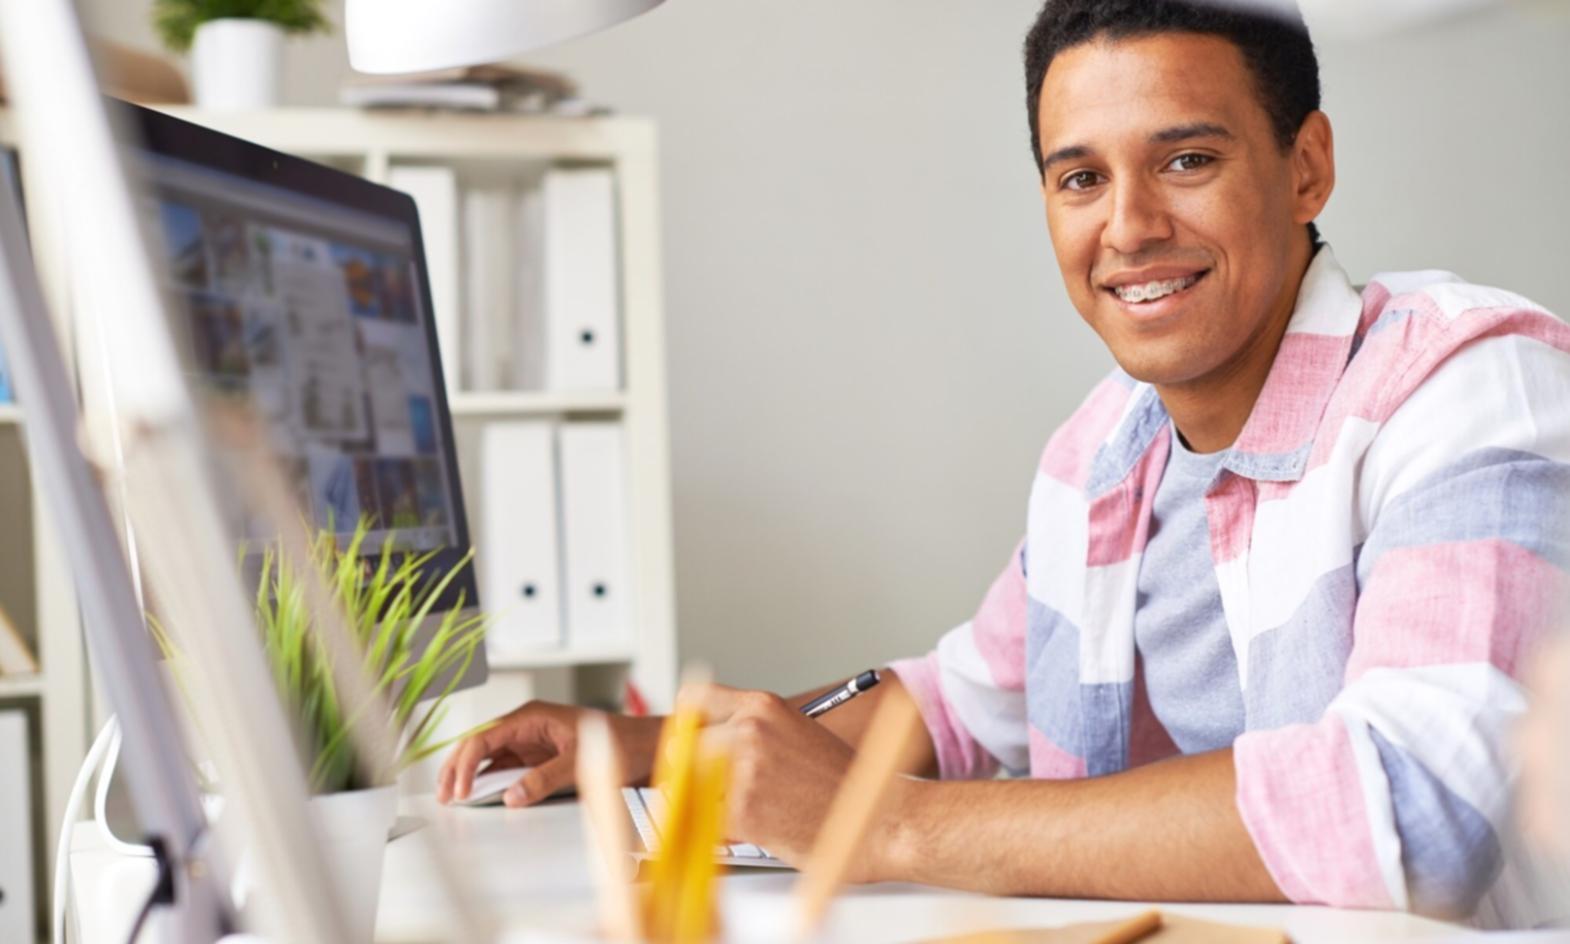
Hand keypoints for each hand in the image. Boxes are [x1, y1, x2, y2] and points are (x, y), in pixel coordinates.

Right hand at [436, 700, 658, 807]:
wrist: (645, 746)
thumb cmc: (620, 743)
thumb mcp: (581, 762)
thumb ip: (545, 778)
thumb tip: (512, 795)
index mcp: (532, 717)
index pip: (485, 736)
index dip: (465, 763)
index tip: (460, 791)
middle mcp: (526, 726)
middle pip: (478, 744)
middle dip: (457, 768)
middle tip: (444, 796)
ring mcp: (530, 742)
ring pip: (487, 757)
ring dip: (469, 775)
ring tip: (452, 798)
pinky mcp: (536, 757)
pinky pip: (504, 768)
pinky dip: (488, 781)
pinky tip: (478, 796)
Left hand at [689, 684, 873, 875]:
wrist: (882, 821)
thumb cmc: (846, 783)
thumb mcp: (796, 735)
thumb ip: (752, 733)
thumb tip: (707, 743)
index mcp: (762, 706)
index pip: (692, 702)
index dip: (687, 728)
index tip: (689, 747)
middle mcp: (750, 730)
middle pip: (683, 748)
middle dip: (690, 774)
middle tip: (713, 792)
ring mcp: (744, 770)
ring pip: (693, 787)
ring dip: (708, 804)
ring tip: (748, 813)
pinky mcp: (743, 811)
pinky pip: (710, 822)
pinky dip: (725, 833)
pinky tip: (760, 830)